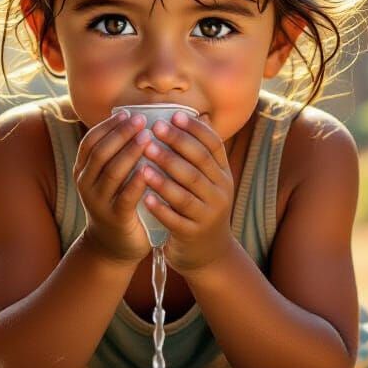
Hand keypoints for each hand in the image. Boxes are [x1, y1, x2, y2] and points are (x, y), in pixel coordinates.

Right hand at [74, 110, 152, 264]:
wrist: (112, 246)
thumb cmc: (117, 203)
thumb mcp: (109, 178)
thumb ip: (116, 154)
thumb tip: (135, 119)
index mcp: (83, 171)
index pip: (90, 142)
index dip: (108, 126)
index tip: (127, 113)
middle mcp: (86, 184)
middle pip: (101, 153)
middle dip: (120, 134)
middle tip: (140, 121)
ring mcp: (98, 202)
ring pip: (112, 172)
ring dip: (130, 153)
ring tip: (147, 138)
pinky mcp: (115, 217)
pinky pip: (125, 196)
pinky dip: (136, 182)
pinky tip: (149, 170)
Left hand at [140, 111, 237, 273]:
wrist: (209, 253)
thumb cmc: (201, 207)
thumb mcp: (209, 181)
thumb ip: (202, 153)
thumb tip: (198, 114)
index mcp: (223, 175)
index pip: (213, 146)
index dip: (194, 130)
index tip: (173, 116)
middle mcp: (220, 193)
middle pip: (199, 164)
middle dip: (176, 145)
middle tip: (153, 130)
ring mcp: (208, 215)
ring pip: (187, 191)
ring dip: (164, 175)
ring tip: (144, 161)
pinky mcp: (193, 234)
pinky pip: (176, 219)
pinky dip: (161, 207)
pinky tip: (145, 197)